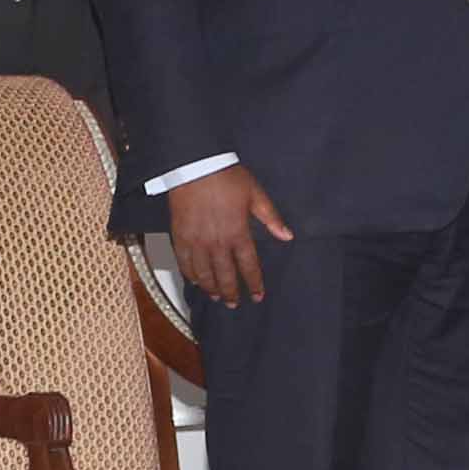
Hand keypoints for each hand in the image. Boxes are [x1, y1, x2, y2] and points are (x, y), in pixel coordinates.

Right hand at [163, 163, 288, 310]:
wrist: (195, 166)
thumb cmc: (226, 177)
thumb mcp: (256, 195)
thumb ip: (271, 218)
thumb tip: (287, 236)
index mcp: (238, 233)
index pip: (249, 266)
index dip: (254, 283)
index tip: (257, 295)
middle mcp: (217, 242)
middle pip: (225, 276)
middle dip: (231, 293)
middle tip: (234, 303)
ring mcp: (197, 241)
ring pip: (204, 274)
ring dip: (211, 288)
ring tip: (215, 297)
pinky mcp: (181, 236)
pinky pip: (185, 262)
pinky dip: (190, 274)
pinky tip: (195, 281)